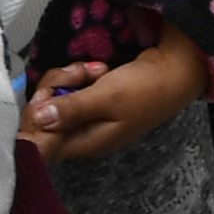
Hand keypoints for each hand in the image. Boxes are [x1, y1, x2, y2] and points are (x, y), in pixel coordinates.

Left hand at [25, 25, 212, 163]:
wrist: (178, 70)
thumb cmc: (144, 89)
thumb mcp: (106, 98)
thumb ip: (71, 110)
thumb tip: (38, 121)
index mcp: (86, 143)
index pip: (42, 143)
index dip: (36, 119)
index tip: (47, 95)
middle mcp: (83, 134)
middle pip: (46, 117)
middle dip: (56, 89)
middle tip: (79, 74)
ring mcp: (89, 117)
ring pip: (58, 99)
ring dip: (70, 78)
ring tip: (96, 70)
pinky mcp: (94, 101)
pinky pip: (73, 90)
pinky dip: (80, 77)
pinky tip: (99, 69)